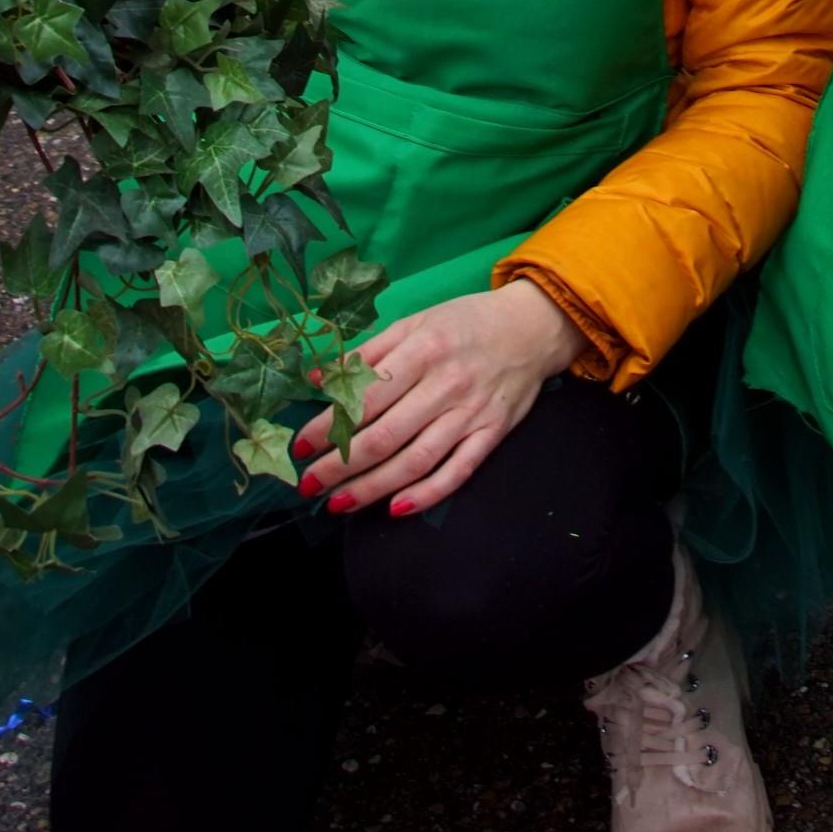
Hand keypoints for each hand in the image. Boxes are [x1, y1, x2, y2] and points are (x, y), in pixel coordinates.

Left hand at [291, 282, 577, 515]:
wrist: (532, 326)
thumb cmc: (464, 322)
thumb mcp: (415, 323)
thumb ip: (367, 353)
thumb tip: (316, 379)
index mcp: (422, 349)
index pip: (365, 398)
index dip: (328, 426)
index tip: (300, 447)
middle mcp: (446, 383)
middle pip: (385, 435)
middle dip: (340, 465)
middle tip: (309, 485)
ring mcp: (471, 412)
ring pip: (416, 460)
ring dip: (373, 488)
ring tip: (340, 503)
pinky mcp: (492, 433)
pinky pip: (458, 471)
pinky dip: (427, 494)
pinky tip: (396, 508)